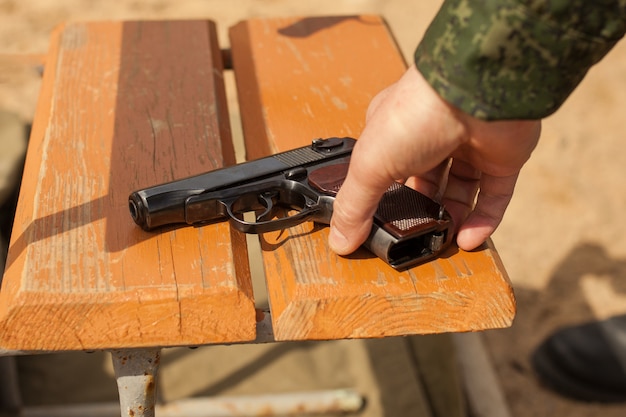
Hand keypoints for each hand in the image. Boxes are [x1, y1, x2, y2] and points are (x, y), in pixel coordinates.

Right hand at [329, 65, 540, 253]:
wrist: (474, 94)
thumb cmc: (416, 115)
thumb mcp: (370, 165)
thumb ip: (354, 206)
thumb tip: (340, 242)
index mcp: (395, 131)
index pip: (386, 170)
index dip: (382, 199)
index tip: (379, 228)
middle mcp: (432, 136)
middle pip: (424, 185)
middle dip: (419, 213)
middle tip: (414, 239)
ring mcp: (469, 146)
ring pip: (460, 192)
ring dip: (451, 220)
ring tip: (442, 244)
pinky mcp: (502, 157)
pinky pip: (494, 195)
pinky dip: (483, 220)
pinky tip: (468, 241)